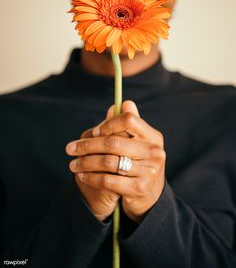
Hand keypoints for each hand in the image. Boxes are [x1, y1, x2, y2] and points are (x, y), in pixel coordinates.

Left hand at [66, 101, 165, 222]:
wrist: (149, 197)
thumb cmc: (139, 163)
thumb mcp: (137, 143)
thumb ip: (127, 125)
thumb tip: (123, 103)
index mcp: (153, 136)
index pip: (129, 120)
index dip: (108, 124)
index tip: (94, 132)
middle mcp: (154, 152)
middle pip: (113, 142)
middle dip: (87, 145)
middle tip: (70, 149)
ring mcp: (148, 171)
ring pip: (108, 162)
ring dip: (85, 162)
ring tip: (73, 164)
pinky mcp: (139, 188)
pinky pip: (108, 180)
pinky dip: (91, 177)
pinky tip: (82, 176)